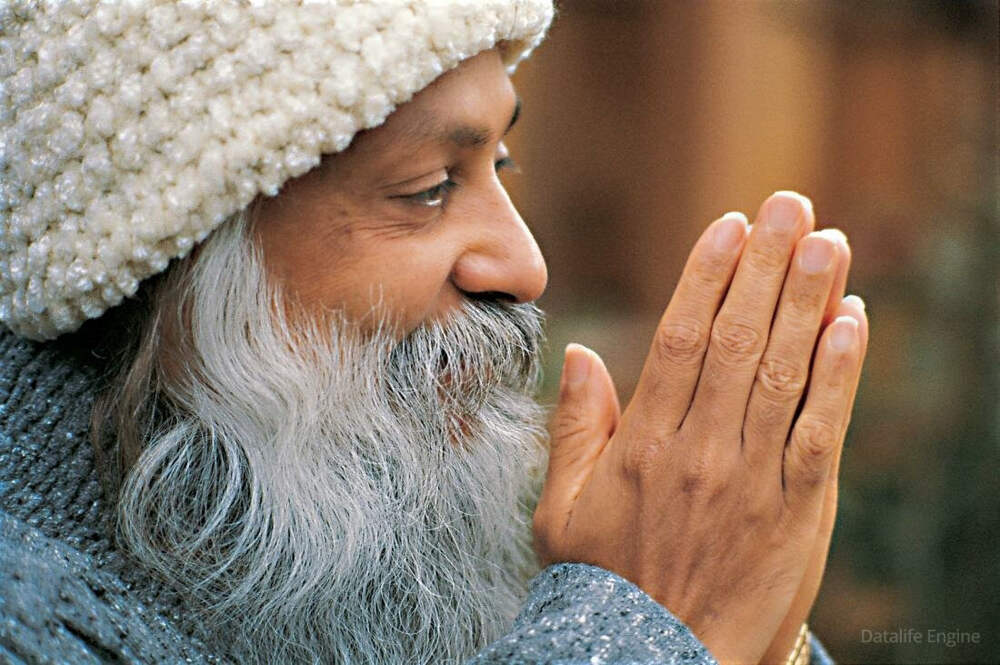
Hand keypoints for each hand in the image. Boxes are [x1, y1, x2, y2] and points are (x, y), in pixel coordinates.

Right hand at [534, 192, 867, 664]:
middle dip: (765, 266)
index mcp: (641, 447)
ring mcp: (752, 482)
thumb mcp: (561, 510)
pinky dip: (840, 375)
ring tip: (828, 241)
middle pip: (738, 342)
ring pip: (783, 375)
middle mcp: (700, 453)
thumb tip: (579, 354)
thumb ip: (574, 428)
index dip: (707, 277)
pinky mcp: (798, 513)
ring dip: (809, 302)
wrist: (660, 662)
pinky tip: (852, 323)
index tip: (727, 226)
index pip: (681, 342)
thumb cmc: (603, 583)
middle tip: (789, 204)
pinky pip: (822, 432)